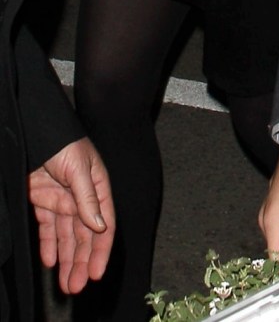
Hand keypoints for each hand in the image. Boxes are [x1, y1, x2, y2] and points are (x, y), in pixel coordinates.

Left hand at [28, 137, 114, 294]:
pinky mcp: (43, 201)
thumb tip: (100, 226)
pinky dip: (49, 244)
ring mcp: (62, 200)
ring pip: (66, 236)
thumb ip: (89, 198)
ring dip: (66, 258)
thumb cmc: (65, 143)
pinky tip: (50, 261)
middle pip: (84, 235)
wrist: (36, 132)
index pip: (104, 224)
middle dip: (82, 261)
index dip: (101, 250)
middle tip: (77, 285)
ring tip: (65, 282)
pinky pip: (48, 228)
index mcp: (98, 187)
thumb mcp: (80, 168)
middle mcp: (82, 197)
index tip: (96, 272)